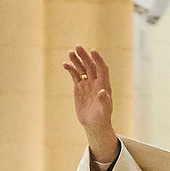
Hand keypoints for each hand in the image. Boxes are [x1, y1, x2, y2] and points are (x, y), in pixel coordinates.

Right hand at [63, 45, 119, 167]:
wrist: (94, 123)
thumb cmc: (102, 117)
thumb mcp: (104, 110)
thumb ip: (104, 100)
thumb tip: (103, 91)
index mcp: (104, 84)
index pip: (102, 68)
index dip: (98, 59)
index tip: (92, 51)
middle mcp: (96, 81)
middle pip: (90, 65)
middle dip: (84, 56)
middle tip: (77, 47)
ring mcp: (87, 83)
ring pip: (82, 68)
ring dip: (76, 60)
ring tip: (70, 52)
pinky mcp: (79, 87)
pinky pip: (75, 75)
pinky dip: (70, 69)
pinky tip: (65, 64)